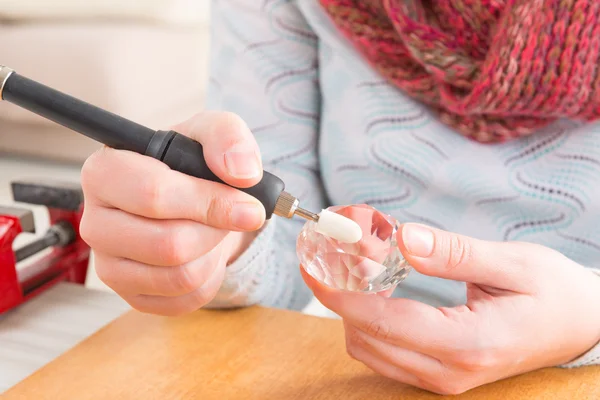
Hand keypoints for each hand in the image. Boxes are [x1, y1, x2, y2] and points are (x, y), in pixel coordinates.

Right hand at [80, 111, 265, 315]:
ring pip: (179, 276)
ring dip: (214, 254)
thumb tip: (242, 173)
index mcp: (104, 172)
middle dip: (217, 231)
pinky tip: (206, 253)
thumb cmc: (194, 164)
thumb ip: (228, 138)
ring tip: (215, 230)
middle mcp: (96, 222)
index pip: (153, 194)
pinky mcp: (132, 295)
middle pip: (168, 244)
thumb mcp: (214, 133)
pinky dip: (210, 277)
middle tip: (236, 215)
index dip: (210, 202)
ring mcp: (109, 265)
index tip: (249, 206)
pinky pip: (184, 299)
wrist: (194, 200)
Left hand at [302, 223, 599, 394]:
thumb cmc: (554, 293)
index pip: (382, 322)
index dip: (339, 293)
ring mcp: (443, 379)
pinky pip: (385, 353)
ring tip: (361, 266)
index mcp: (467, 344)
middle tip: (340, 253)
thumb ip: (454, 253)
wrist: (579, 326)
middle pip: (365, 338)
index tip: (313, 266)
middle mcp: (449, 371)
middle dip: (342, 295)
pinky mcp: (439, 374)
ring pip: (369, 349)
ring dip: (354, 308)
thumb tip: (403, 240)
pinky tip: (378, 288)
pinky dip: (370, 321)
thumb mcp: (513, 264)